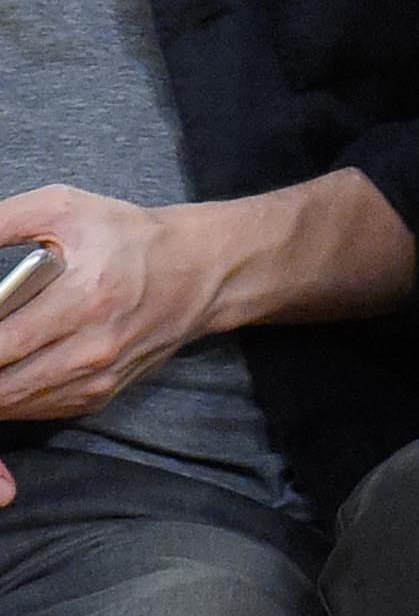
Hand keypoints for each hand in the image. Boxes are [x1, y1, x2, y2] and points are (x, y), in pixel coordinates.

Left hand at [0, 186, 228, 422]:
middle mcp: (94, 348)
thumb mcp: (65, 207)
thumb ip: (0, 222)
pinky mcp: (101, 394)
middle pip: (2, 385)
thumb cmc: (130, 237)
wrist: (202, 271)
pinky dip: (9, 397)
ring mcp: (99, 378)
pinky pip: (37, 409)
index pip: (0, 343)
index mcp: (86, 297)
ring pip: (15, 404)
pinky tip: (3, 372)